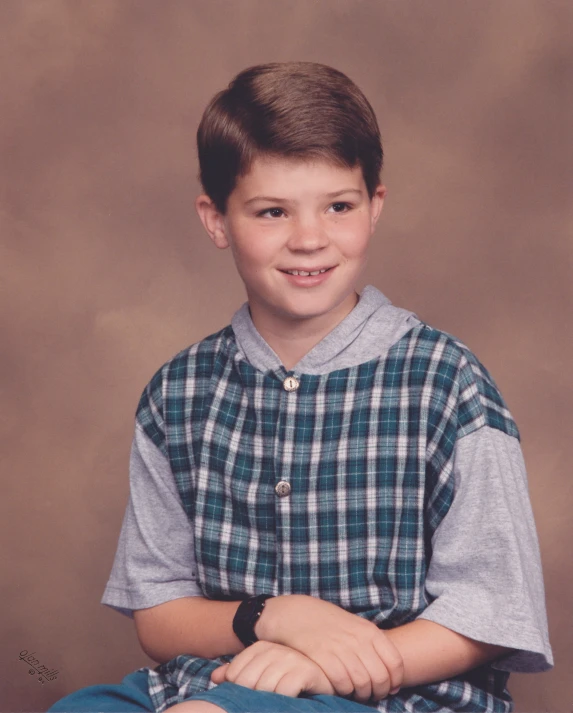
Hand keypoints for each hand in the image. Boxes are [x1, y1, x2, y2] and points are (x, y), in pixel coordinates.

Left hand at [210, 640, 335, 697]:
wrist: (322, 683)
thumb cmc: (287, 681)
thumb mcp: (261, 675)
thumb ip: (237, 674)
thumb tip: (215, 677)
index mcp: (262, 647)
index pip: (235, 673)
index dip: (238, 690)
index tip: (249, 697)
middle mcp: (276, 649)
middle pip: (248, 681)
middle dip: (252, 697)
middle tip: (262, 704)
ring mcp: (292, 658)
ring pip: (265, 687)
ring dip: (268, 701)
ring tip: (274, 704)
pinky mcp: (307, 671)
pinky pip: (285, 689)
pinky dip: (283, 699)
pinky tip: (287, 701)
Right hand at [255, 595, 403, 701]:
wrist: (296, 614)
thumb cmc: (328, 623)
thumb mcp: (355, 626)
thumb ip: (373, 646)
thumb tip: (392, 676)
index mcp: (369, 631)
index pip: (395, 663)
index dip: (395, 681)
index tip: (390, 688)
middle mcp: (358, 640)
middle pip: (381, 678)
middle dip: (379, 692)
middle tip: (371, 695)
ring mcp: (341, 648)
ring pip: (363, 684)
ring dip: (361, 694)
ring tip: (356, 693)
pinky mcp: (323, 658)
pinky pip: (342, 684)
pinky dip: (344, 691)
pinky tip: (340, 688)